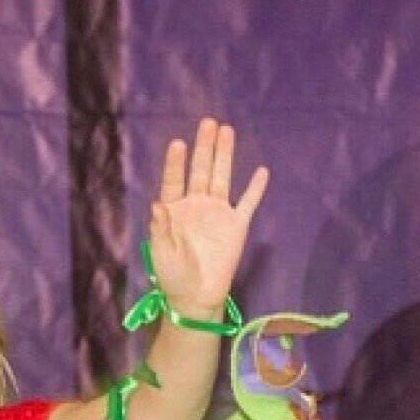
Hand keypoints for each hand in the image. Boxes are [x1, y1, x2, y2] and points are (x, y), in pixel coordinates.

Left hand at [147, 119, 269, 320]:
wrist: (198, 297)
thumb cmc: (173, 276)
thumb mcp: (161, 253)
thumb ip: (160, 229)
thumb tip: (158, 204)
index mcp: (174, 210)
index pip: (174, 180)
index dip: (176, 162)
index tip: (178, 143)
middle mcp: (196, 205)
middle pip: (201, 170)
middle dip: (204, 147)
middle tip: (208, 123)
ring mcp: (218, 213)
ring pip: (222, 177)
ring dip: (224, 155)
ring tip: (227, 130)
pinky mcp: (237, 226)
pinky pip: (248, 203)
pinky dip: (255, 188)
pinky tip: (261, 171)